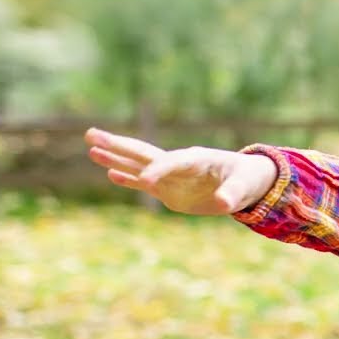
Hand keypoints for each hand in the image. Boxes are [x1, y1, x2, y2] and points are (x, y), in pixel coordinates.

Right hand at [84, 128, 276, 215]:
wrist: (247, 181)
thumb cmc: (247, 179)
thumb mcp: (244, 187)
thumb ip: (233, 195)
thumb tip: (222, 204)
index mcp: (198, 160)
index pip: (174, 162)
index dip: (160, 170)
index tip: (146, 181)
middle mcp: (180, 165)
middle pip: (145, 153)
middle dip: (119, 146)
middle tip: (91, 134)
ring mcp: (172, 177)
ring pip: (139, 165)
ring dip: (116, 158)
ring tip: (91, 150)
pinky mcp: (170, 190)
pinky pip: (145, 183)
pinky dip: (129, 179)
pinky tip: (110, 174)